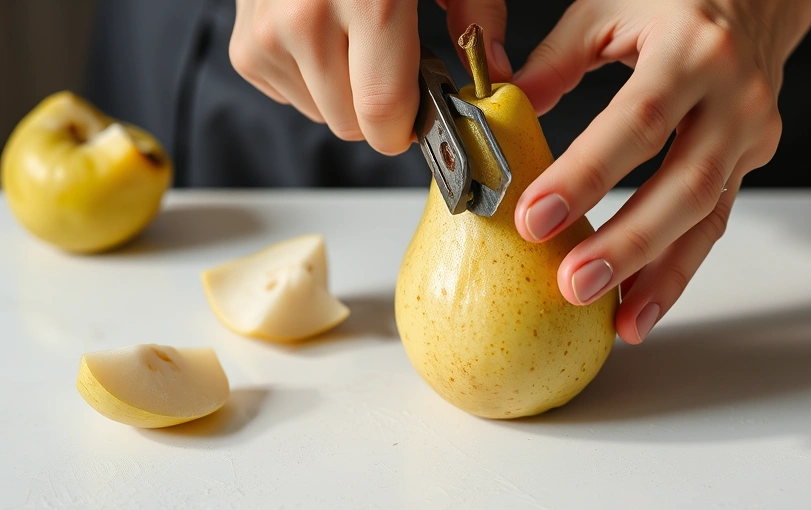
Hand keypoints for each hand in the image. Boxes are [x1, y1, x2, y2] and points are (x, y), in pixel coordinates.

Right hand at [229, 0, 511, 154]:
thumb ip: (477, 16)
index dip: (408, 128)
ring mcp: (268, 35)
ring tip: (354, 38)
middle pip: (352, 125)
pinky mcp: (245, 47)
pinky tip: (322, 35)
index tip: (421, 115)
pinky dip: (312, 78)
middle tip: (391, 61)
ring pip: (322, 114)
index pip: (383, 114)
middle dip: (379, 109)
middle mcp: (307, 21)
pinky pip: (292, 96)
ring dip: (345, 93)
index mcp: (369, 2)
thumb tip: (496, 75)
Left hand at [511, 0, 810, 343]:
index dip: (586, 176)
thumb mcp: (608, 9)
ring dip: (661, 276)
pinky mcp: (750, 162)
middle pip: (682, 184)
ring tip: (619, 321)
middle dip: (628, 243)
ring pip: (706, 217)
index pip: (635, 122)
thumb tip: (498, 113)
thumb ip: (554, 62)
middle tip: (574, 285)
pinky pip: (713, 223)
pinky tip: (643, 304)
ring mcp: (750, 134)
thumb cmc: (676, 1)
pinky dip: (678, 269)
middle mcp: (732, 96)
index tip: (534, 218)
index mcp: (690, 49)